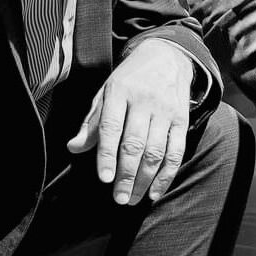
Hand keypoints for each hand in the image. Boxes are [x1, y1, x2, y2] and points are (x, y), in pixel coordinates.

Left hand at [68, 39, 195, 204]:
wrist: (167, 56)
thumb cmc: (130, 80)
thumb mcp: (106, 93)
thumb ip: (92, 122)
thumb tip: (74, 147)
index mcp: (119, 93)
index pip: (111, 127)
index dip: (107, 155)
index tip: (104, 178)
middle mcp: (144, 102)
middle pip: (135, 144)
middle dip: (127, 175)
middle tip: (119, 198)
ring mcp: (165, 111)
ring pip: (156, 151)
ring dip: (145, 180)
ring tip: (133, 198)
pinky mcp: (182, 120)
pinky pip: (176, 151)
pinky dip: (167, 174)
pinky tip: (156, 191)